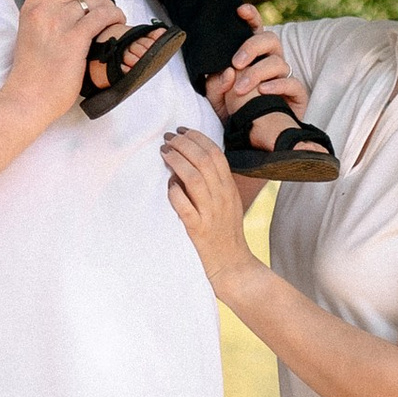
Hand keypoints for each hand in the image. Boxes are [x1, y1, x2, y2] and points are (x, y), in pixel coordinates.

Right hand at [7, 0, 122, 122]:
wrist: (27, 99)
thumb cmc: (32, 74)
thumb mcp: (31, 34)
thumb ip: (46, 16)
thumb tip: (74, 6)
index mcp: (30, 7)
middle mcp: (43, 10)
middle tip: (105, 9)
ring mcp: (58, 24)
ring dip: (110, 6)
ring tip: (114, 19)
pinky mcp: (74, 40)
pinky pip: (103, 16)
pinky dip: (115, 16)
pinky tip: (117, 24)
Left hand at [162, 126, 259, 295]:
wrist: (233, 266)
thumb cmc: (225, 233)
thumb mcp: (225, 203)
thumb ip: (212, 183)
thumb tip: (188, 162)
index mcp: (229, 188)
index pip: (216, 154)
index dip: (197, 138)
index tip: (182, 130)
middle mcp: (222, 197)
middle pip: (204, 160)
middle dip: (184, 144)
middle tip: (168, 138)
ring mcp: (211, 213)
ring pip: (194, 179)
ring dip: (176, 162)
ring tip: (164, 153)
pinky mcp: (199, 230)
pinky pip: (185, 207)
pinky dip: (175, 193)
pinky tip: (169, 185)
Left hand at [211, 8, 302, 117]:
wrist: (253, 139)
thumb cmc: (236, 113)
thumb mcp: (217, 100)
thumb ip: (216, 85)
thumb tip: (228, 71)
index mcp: (253, 56)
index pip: (255, 30)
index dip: (251, 16)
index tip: (240, 10)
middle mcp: (271, 61)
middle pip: (270, 39)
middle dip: (252, 46)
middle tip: (236, 62)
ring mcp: (285, 77)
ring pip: (278, 62)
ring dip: (257, 72)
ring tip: (241, 88)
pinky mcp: (297, 94)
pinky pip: (292, 83)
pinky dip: (277, 85)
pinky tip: (263, 91)